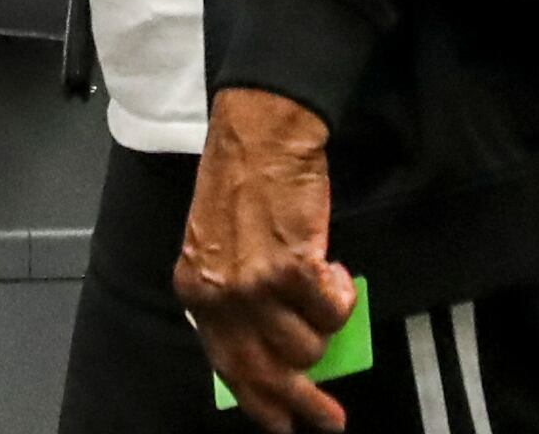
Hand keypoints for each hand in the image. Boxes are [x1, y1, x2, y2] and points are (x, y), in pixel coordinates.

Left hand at [178, 90, 352, 433]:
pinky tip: (333, 269)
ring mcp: (257, 285)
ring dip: (326, 326)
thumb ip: (238, 300)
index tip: (283, 428)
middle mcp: (222, 296)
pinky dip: (342, 295)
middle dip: (304, 404)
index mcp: (196, 292)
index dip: (260, 404)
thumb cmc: (240, 182)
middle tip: (331, 420)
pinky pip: (333, 310)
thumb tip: (278, 351)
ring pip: (309, 346)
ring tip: (324, 289)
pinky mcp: (294, 267)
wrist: (259, 134)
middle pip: (269, 374)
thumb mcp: (218, 248)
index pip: (228, 368)